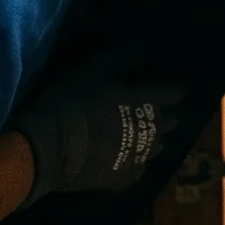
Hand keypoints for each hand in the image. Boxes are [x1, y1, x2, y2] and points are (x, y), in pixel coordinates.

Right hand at [8, 62, 186, 205]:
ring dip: (151, 138)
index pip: (175, 92)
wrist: (49, 148)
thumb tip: (149, 46)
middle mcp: (151, 130)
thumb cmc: (71, 102)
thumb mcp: (94, 70)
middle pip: (170, 121)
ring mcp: (140, 157)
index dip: (173, 88)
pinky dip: (133, 161)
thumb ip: (124, 58)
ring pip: (158, 146)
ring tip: (135, 135)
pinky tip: (120, 157)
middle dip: (163, 114)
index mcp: (147, 101)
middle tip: (147, 110)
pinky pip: (139, 168)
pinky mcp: (126, 178)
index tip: (167, 86)